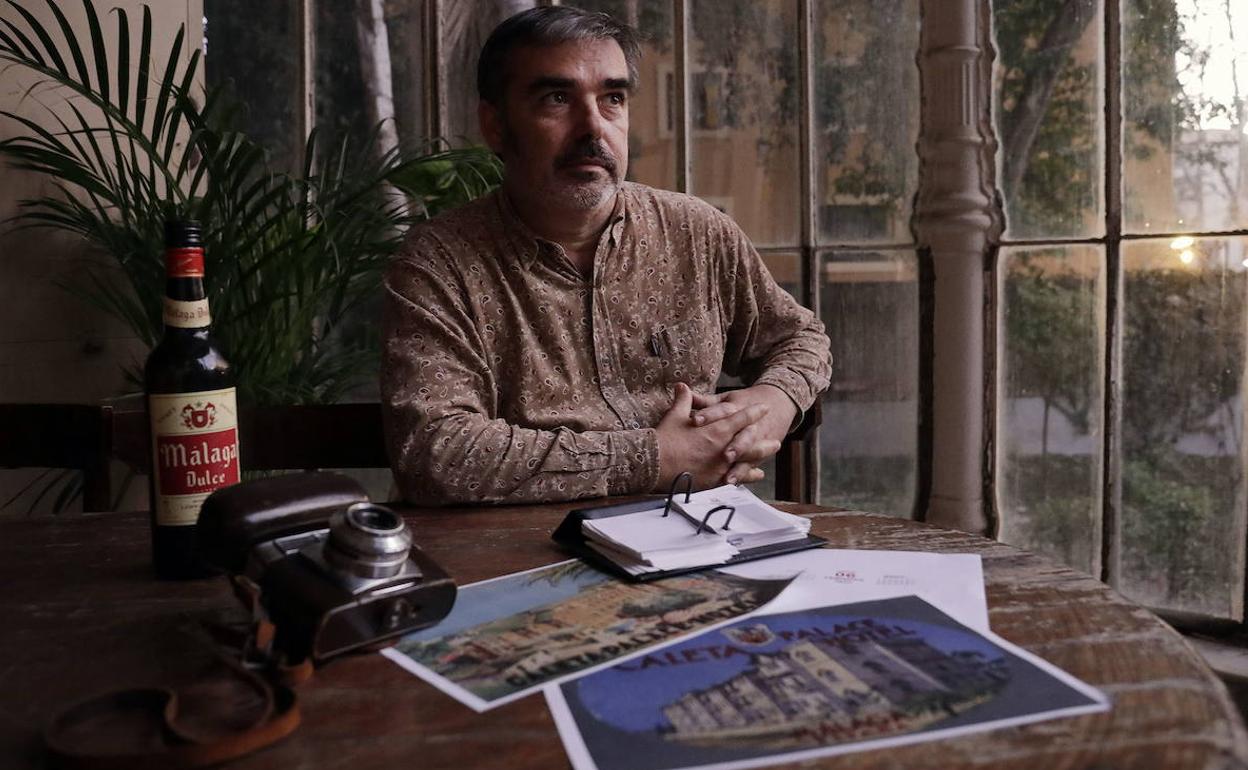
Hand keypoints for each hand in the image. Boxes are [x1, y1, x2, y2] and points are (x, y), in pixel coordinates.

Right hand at [654, 383, 769, 490]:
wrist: (655, 465)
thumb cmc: (665, 440)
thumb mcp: (675, 416)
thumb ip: (684, 400)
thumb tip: (682, 386)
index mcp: (716, 429)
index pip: (740, 418)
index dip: (753, 413)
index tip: (764, 408)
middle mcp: (723, 447)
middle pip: (750, 440)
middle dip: (763, 437)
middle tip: (776, 437)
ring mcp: (721, 464)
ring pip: (747, 459)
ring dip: (761, 454)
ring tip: (771, 452)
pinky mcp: (715, 479)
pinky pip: (737, 476)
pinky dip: (749, 475)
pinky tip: (757, 474)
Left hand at [690, 384, 797, 482]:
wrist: (775, 404)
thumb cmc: (743, 403)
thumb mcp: (724, 399)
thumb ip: (703, 400)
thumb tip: (681, 389)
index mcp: (735, 407)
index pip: (722, 410)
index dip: (709, 415)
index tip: (695, 421)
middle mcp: (747, 425)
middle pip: (742, 435)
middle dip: (736, 446)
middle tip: (725, 455)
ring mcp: (754, 440)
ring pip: (749, 454)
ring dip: (740, 467)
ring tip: (728, 478)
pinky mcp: (757, 454)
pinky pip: (750, 466)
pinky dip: (742, 475)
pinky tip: (732, 483)